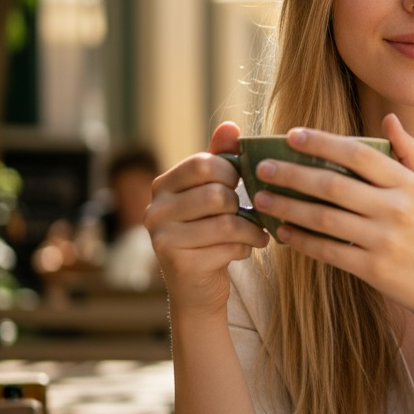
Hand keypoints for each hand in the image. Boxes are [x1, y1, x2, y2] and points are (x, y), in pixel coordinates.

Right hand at [144, 121, 268, 316]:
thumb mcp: (212, 193)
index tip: (241, 185)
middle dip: (242, 205)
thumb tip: (231, 125)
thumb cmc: (209, 233)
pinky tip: (244, 250)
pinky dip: (245, 248)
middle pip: (217, 194)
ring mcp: (163, 238)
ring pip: (226, 222)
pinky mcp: (179, 263)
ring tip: (257, 233)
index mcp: (162, 186)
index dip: (232, 173)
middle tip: (249, 214)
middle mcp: (155, 210)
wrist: (197, 288)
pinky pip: (228, 247)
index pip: (204, 163)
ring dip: (251, 229)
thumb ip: (219, 159)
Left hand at [252, 114, 413, 326]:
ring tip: (260, 199)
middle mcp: (396, 209)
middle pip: (333, 185)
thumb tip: (389, 118)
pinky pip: (328, 251)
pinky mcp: (373, 269)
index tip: (292, 135)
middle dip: (292, 174)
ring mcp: (384, 240)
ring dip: (287, 207)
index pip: (359, 154)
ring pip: (324, 218)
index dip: (323, 142)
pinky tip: (282, 232)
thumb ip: (411, 153)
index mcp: (408, 185)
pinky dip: (301, 241)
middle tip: (263, 167)